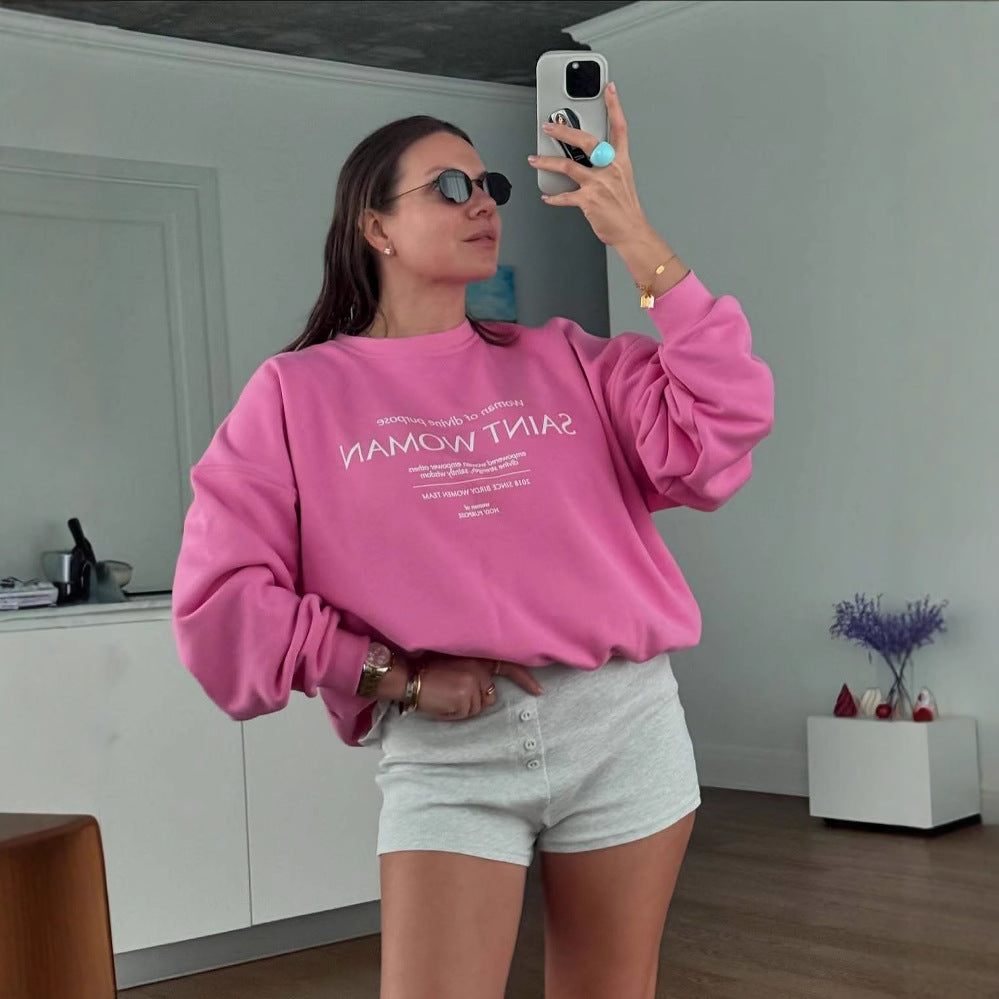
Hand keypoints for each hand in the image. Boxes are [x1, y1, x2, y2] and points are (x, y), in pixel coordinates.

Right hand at [412, 654, 542, 721]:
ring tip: (444, 697)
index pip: (509, 666)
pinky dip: (453, 715)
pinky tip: (441, 703)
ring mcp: (473, 684)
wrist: (409, 677)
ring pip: (477, 709)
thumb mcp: (456, 664)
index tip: (539, 691)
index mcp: (478, 658)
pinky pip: (465, 715)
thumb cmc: (428, 672)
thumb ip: (476, 673)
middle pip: (489, 698)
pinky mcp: (465, 698)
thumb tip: (490, 693)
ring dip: (461, 709)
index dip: (525, 679)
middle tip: (450, 693)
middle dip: (473, 702)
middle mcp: (479, 669)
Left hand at [529, 82, 653, 247]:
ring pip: (567, 166)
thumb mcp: (622, 180)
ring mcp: (598, 184)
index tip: (610, 90)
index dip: (615, 107)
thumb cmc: (626, 208)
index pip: (619, 127)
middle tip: (550, 126)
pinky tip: (546, 196)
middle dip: (564, 130)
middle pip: (585, 141)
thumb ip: (606, 167)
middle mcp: (609, 169)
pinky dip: (553, 197)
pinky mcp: (588, 200)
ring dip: (547, 162)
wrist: (632, 231)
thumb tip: (587, 162)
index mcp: (620, 161)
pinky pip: (565, 196)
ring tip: (534, 159)